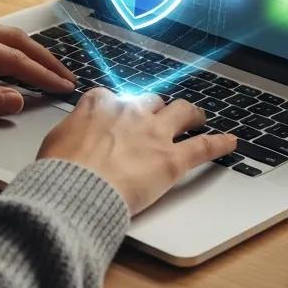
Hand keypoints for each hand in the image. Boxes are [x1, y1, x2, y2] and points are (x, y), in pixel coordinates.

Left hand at [0, 14, 76, 117]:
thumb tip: (17, 99)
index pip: (13, 59)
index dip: (41, 75)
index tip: (65, 87)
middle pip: (14, 39)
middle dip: (44, 58)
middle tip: (67, 77)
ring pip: (1, 33)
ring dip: (28, 51)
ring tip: (48, 69)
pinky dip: (8, 46)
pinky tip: (12, 59)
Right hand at [38, 88, 236, 215]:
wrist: (75, 190)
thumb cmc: (60, 171)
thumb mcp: (56, 141)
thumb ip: (72, 132)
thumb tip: (72, 137)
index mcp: (99, 105)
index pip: (113, 97)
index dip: (118, 107)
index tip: (119, 115)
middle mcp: (129, 112)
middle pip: (150, 101)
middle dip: (156, 108)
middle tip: (161, 116)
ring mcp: (153, 133)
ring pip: (182, 112)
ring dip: (192, 114)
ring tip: (199, 117)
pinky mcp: (171, 159)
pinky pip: (202, 147)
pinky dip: (219, 143)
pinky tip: (231, 142)